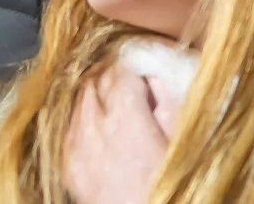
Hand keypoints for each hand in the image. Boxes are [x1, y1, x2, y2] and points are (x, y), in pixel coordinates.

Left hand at [62, 66, 177, 203]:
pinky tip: (97, 124)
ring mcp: (75, 150)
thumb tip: (156, 68)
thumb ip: (173, 102)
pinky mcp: (68, 168)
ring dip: (94, 92)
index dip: (134, 62)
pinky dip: (80, 117)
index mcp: (126, 122)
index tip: (147, 65)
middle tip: (133, 79)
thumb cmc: (176, 189)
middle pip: (94, 80)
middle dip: (112, 73)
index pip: (119, 69)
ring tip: (116, 99)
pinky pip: (66, 126)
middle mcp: (92, 131)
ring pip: (76, 99)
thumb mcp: (187, 144)